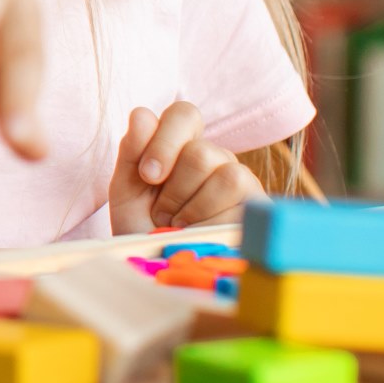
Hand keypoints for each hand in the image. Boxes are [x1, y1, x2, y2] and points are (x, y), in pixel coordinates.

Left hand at [109, 102, 260, 231]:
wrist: (163, 269)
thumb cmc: (144, 229)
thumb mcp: (127, 191)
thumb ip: (131, 151)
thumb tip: (143, 114)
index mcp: (181, 146)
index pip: (183, 114)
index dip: (163, 140)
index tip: (148, 176)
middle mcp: (213, 156)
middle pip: (199, 149)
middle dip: (173, 188)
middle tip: (162, 213)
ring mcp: (238, 177)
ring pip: (221, 168)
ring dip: (190, 204)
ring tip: (181, 224)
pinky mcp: (257, 201)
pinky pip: (237, 187)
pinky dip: (208, 215)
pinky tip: (200, 231)